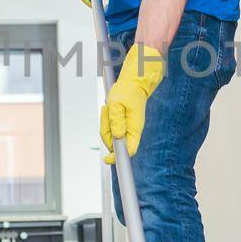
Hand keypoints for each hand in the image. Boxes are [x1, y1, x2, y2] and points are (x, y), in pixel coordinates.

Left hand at [100, 44, 164, 162]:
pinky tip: (110, 109)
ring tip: (109, 108)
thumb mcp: (117, 104)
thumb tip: (117, 136)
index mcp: (134, 128)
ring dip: (106, 123)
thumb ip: (116, 121)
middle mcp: (132, 131)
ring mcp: (127, 128)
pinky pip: (110, 128)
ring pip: (111, 135)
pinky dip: (107, 120)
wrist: (133, 82)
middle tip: (107, 112)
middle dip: (106, 131)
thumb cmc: (127, 91)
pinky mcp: (123, 125)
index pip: (129, 150)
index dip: (118, 157)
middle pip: (115, 142)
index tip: (107, 159)